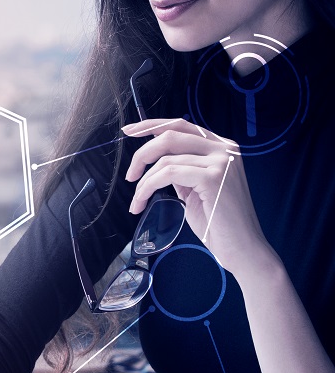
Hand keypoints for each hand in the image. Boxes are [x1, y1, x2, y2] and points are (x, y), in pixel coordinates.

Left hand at [123, 119, 272, 277]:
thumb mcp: (196, 189)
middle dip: (142, 154)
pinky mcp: (213, 176)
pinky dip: (149, 187)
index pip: (181, 125)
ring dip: (144, 182)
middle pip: (171, 135)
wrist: (242, 247)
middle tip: (129, 175)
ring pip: (166, 159)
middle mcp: (224, 148)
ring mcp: (221, 161)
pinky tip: (142, 202)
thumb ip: (182, 170)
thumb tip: (156, 162)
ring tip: (138, 201)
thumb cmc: (218, 222)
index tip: (129, 131)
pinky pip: (169, 173)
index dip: (152, 125)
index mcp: (221, 147)